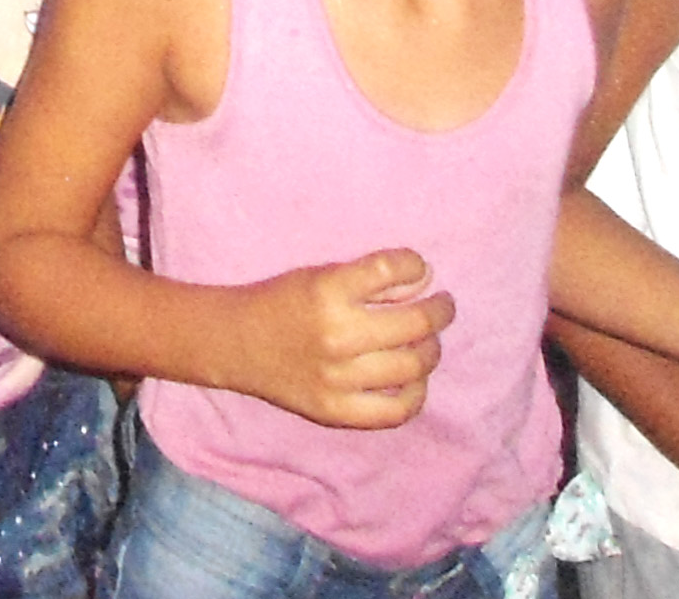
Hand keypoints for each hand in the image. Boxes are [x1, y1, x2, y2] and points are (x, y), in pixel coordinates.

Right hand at [224, 248, 455, 426]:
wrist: (235, 343)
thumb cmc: (281, 302)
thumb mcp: (319, 275)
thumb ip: (368, 278)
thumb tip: (425, 279)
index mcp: (327, 290)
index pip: (392, 269)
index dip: (416, 266)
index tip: (421, 270)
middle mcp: (336, 334)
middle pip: (414, 323)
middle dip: (440, 311)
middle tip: (443, 307)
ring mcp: (337, 378)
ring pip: (412, 366)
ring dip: (432, 349)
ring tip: (428, 341)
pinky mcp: (335, 411)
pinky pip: (395, 410)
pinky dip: (416, 394)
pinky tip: (415, 379)